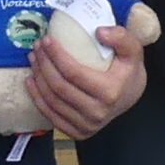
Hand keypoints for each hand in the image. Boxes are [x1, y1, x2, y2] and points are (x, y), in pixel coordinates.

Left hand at [28, 25, 145, 137]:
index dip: (56, 55)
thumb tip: (99, 31)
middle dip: (43, 64)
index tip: (47, 40)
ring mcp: (86, 126)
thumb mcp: (133, 50)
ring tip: (34, 59)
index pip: (73, 73)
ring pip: (52, 101)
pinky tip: (31, 81)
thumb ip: (121, 37)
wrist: (131, 96)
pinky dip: (37, 98)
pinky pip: (50, 115)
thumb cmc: (128, 70)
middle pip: (59, 87)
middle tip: (37, 48)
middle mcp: (97, 113)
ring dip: (38, 78)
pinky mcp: (78, 133)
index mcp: (109, 92)